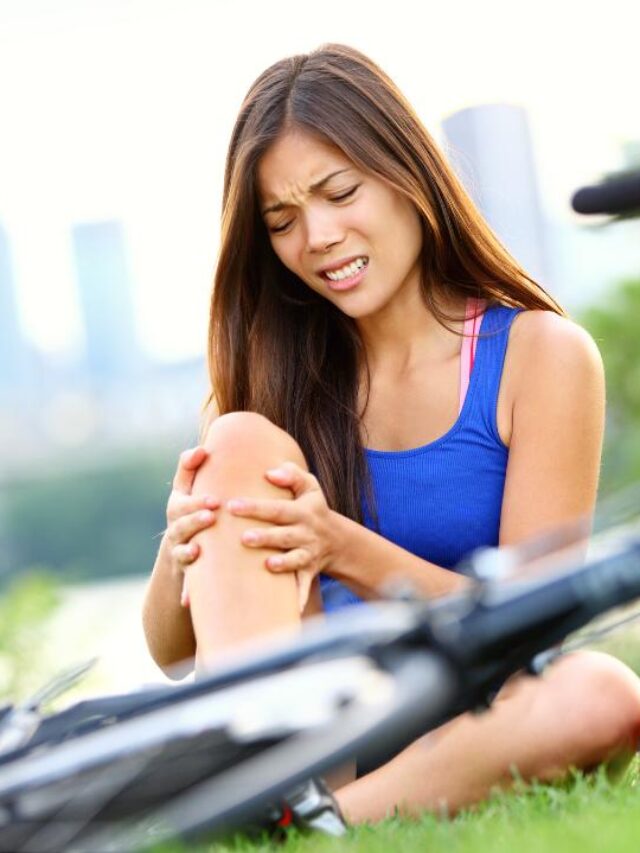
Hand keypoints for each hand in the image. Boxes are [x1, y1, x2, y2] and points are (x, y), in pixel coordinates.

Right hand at [165, 446, 219, 604]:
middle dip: (195, 506)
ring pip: (180, 537)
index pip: (182, 480)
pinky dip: (187, 558)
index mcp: (181, 502)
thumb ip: (196, 471)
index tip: (203, 454)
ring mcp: (178, 544)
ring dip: (192, 528)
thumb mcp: (194, 496)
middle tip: (213, 504)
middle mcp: (176, 522)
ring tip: (207, 522)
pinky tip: (195, 554)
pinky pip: (183, 564)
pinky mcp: (184, 567)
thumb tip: (203, 449)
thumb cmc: (197, 521)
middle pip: (180, 511)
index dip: (189, 465)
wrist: (186, 565)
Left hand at [227, 462, 334, 610]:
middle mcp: (305, 534)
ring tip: (266, 565)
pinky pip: (303, 586)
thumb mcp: (310, 487)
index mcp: (301, 512)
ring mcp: (307, 555)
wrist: (336, 540)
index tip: (232, 505)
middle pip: (284, 535)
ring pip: (294, 560)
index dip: (255, 507)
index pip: (276, 508)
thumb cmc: (313, 509)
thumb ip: (292, 475)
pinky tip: (289, 610)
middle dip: (265, 537)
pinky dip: (297, 598)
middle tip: (243, 538)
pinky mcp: (308, 573)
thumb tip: (270, 472)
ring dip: (282, 564)